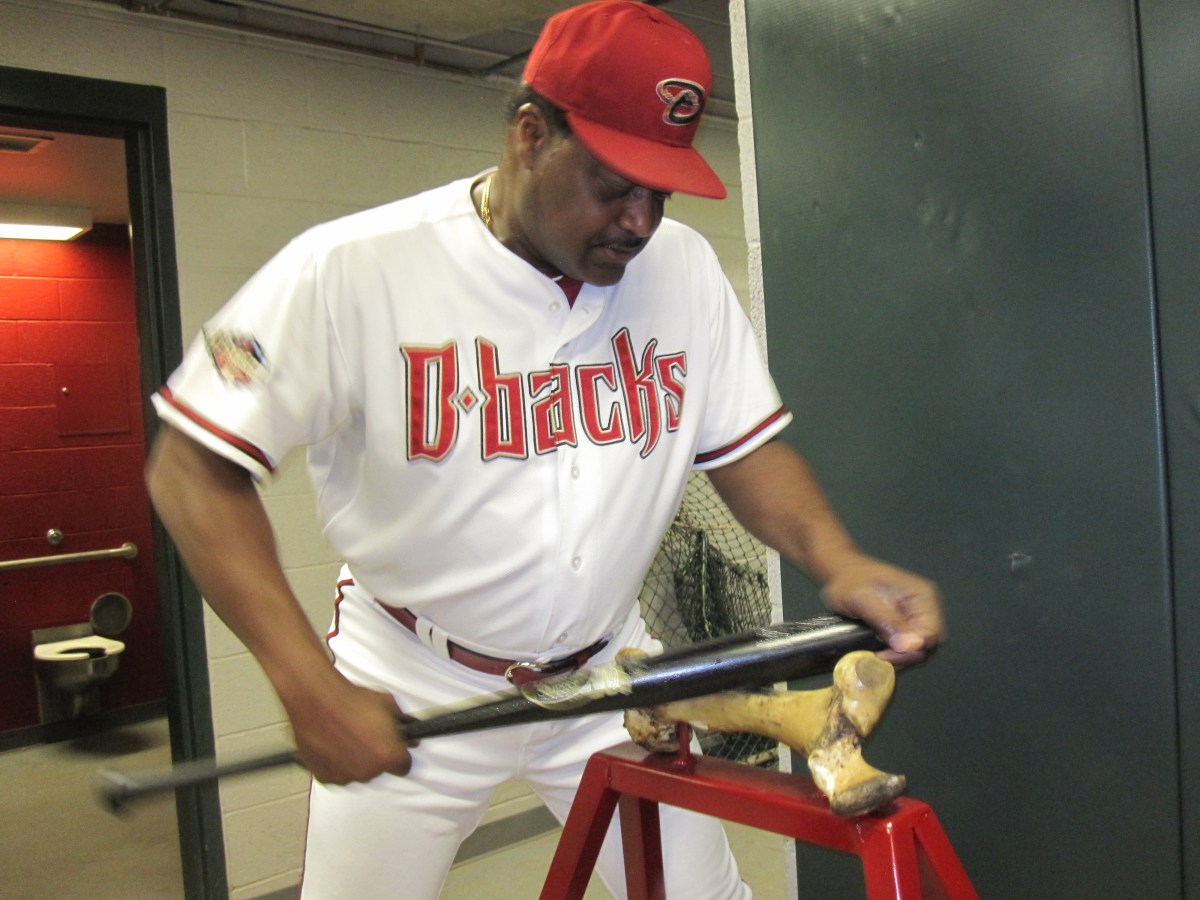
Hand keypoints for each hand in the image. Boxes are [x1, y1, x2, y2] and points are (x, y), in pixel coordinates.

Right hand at [281, 671, 413, 784]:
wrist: (316, 700)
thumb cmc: (351, 700)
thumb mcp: (387, 703)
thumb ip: (403, 722)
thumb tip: (410, 730)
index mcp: (388, 756)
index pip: (404, 766)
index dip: (399, 754)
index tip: (394, 746)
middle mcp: (368, 772)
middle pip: (379, 769)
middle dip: (376, 755)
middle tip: (366, 735)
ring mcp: (346, 777)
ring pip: (357, 772)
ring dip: (356, 760)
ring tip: (346, 736)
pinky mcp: (325, 777)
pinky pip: (337, 773)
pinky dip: (336, 763)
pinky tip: (333, 743)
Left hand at [819, 555, 944, 665]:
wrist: (841, 574)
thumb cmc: (851, 580)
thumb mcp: (863, 598)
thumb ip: (886, 620)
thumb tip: (908, 646)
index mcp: (922, 597)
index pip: (931, 634)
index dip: (913, 650)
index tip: (888, 655)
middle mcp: (922, 611)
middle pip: (926, 647)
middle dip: (903, 658)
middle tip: (876, 659)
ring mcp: (912, 622)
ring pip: (914, 652)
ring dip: (896, 660)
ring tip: (872, 658)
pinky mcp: (901, 631)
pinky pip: (903, 651)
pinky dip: (890, 657)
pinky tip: (874, 655)